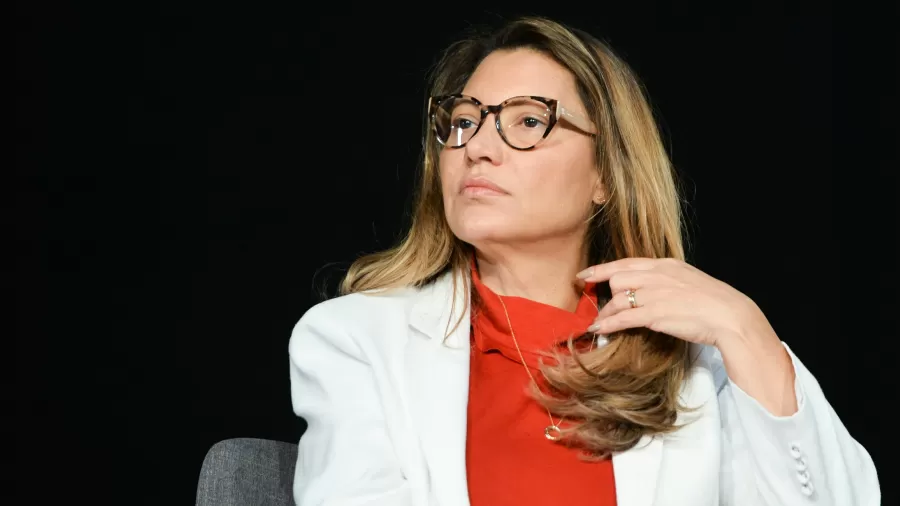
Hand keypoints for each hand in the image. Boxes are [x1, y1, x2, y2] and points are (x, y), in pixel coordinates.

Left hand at [578, 257, 774, 348]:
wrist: (731, 316)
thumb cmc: (714, 302)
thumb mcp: (688, 281)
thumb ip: (667, 280)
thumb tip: (651, 287)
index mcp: (666, 265)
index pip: (626, 263)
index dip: (601, 269)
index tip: (585, 275)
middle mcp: (658, 275)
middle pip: (618, 280)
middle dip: (605, 294)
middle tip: (598, 305)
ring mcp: (655, 294)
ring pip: (617, 299)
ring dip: (605, 312)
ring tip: (599, 322)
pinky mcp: (655, 314)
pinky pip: (622, 318)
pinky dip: (607, 324)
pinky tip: (598, 330)